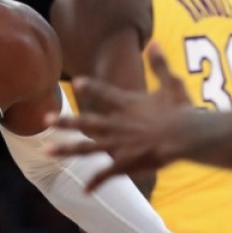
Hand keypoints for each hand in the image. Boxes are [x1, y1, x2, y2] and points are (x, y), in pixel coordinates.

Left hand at [46, 42, 195, 191]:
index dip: (90, 87)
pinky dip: (96, 182)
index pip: (104, 93)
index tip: (76, 82)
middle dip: (64, 122)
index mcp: (127, 104)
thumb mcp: (171, 83)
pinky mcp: (126, 162)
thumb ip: (159, 64)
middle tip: (44, 120)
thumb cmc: (182, 110)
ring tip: (47, 151)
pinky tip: (84, 191)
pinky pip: (107, 174)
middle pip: (86, 122)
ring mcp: (119, 144)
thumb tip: (156, 42)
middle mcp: (117, 123)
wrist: (187, 135)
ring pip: (87, 148)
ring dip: (66, 149)